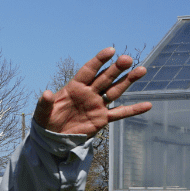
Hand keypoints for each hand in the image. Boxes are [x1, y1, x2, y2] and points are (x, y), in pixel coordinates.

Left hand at [33, 47, 150, 136]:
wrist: (52, 139)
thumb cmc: (46, 122)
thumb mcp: (42, 113)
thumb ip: (45, 103)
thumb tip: (47, 93)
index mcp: (74, 87)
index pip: (88, 70)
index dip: (99, 61)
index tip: (111, 51)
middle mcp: (88, 93)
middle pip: (105, 78)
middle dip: (116, 69)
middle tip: (127, 59)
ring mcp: (96, 105)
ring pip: (115, 90)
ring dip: (127, 81)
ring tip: (142, 70)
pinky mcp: (102, 118)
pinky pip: (119, 113)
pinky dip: (133, 110)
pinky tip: (148, 105)